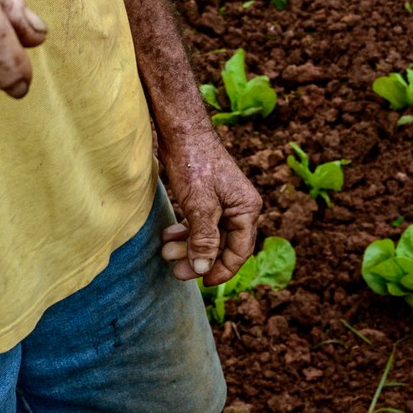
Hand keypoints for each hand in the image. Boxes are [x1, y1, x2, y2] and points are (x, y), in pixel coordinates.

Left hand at [156, 126, 260, 285]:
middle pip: (223, 245)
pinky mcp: (207, 197)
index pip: (240, 250)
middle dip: (199, 259)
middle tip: (175, 269)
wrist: (182, 131)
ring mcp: (223, 202)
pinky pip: (200, 224)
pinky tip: (169, 236)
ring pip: (209, 235)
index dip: (222, 269)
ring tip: (166, 252)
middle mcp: (239, 207)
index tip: (201, 281)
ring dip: (188, 247)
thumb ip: (204, 239)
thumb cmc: (195, 163)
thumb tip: (202, 269)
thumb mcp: (200, 205)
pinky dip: (185, 232)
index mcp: (247, 209)